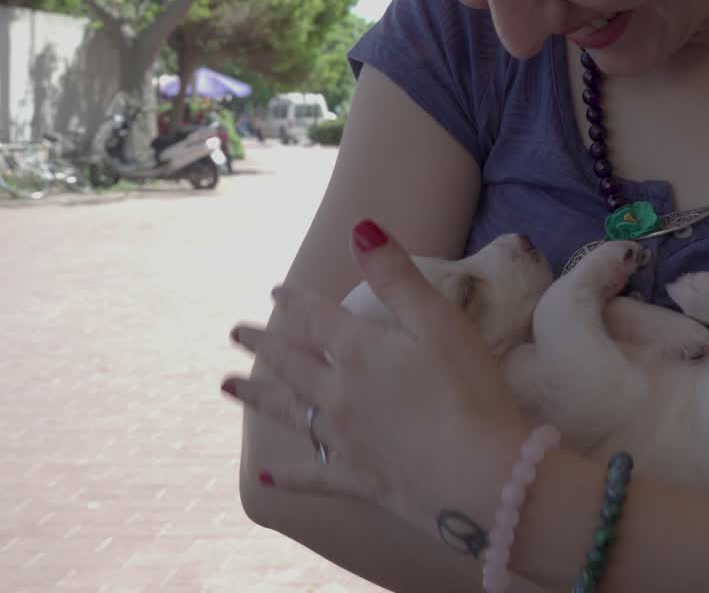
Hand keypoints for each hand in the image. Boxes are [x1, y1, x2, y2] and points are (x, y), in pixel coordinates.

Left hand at [221, 220, 525, 533]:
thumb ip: (397, 277)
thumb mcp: (440, 322)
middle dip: (263, 345)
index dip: (295, 302)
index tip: (275, 292)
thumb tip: (358, 229)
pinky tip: (265, 478)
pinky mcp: (358, 480)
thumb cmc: (468, 392)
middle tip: (235, 333)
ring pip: (290, 413)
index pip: (316, 319)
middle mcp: (339, 395)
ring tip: (228, 386)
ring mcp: (344, 440)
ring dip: (258, 397)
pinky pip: (312, 475)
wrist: (480, 476)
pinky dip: (288, 476)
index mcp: (358, 352)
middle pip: (291, 364)